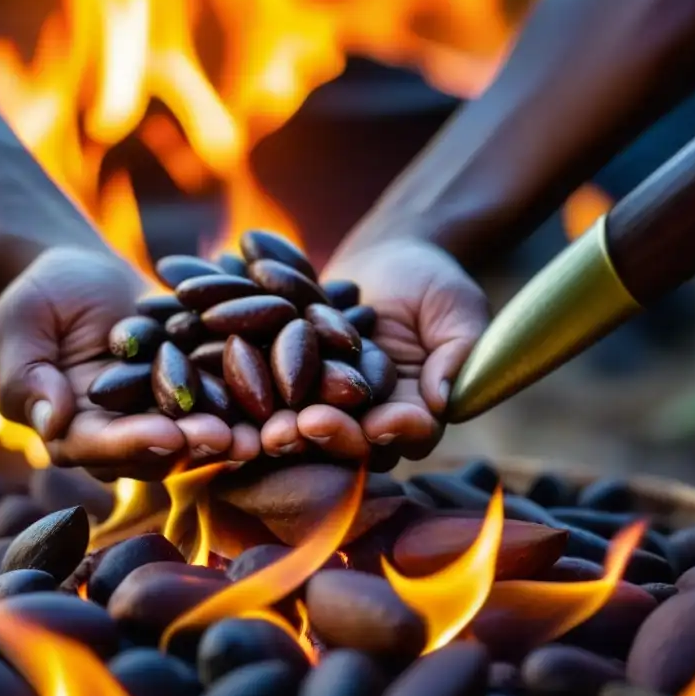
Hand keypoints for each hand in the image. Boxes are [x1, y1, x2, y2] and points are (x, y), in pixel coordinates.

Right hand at [0, 247, 259, 480]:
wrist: (79, 271)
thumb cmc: (39, 298)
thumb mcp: (22, 325)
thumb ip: (28, 375)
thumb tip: (48, 419)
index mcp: (73, 432)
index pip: (102, 446)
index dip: (135, 442)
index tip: (166, 434)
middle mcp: (122, 436)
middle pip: (159, 451)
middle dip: (195, 446)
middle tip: (228, 440)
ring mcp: (160, 417)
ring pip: (197, 435)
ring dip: (231, 437)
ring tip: (264, 432)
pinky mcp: (193, 392)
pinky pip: (223, 401)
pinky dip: (250, 403)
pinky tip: (281, 399)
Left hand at [259, 238, 489, 464]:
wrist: (386, 254)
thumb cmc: (434, 282)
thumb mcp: (457, 310)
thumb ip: (456, 353)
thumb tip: (442, 400)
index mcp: (419, 409)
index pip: (413, 431)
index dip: (397, 430)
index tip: (379, 424)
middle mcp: (373, 417)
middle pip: (355, 441)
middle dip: (332, 436)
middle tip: (307, 427)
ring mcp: (331, 404)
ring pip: (311, 428)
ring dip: (289, 432)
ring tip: (270, 428)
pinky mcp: (296, 383)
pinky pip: (275, 395)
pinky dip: (257, 399)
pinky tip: (236, 395)